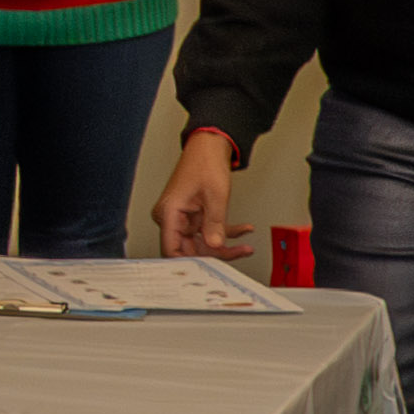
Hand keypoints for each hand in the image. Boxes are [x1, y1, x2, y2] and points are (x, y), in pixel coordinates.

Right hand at [153, 127, 251, 262]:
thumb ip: (215, 224)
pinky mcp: (193, 216)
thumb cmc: (204, 163)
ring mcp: (182, 218)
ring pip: (201, 242)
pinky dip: (225, 232)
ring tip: (245, 245)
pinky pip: (207, 231)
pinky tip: (242, 231)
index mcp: (168, 213)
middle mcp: (171, 218)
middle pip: (190, 248)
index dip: (191, 261)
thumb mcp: (215, 196)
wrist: (209, 147)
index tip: (211, 266)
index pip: (172, 249)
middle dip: (216, 252)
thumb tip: (215, 245)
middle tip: (239, 252)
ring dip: (224, 243)